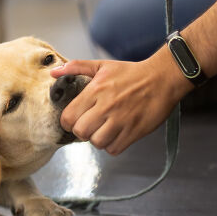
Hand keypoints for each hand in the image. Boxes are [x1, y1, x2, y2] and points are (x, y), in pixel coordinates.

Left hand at [50, 54, 190, 154]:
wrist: (163, 78)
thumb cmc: (131, 73)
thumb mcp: (102, 66)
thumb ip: (76, 67)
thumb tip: (53, 73)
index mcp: (95, 91)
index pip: (69, 117)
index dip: (68, 122)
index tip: (74, 120)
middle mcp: (106, 107)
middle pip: (80, 132)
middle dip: (82, 131)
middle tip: (90, 126)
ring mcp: (121, 120)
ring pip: (97, 142)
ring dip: (98, 139)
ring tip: (103, 130)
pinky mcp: (134, 131)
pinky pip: (114, 149)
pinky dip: (112, 146)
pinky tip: (116, 135)